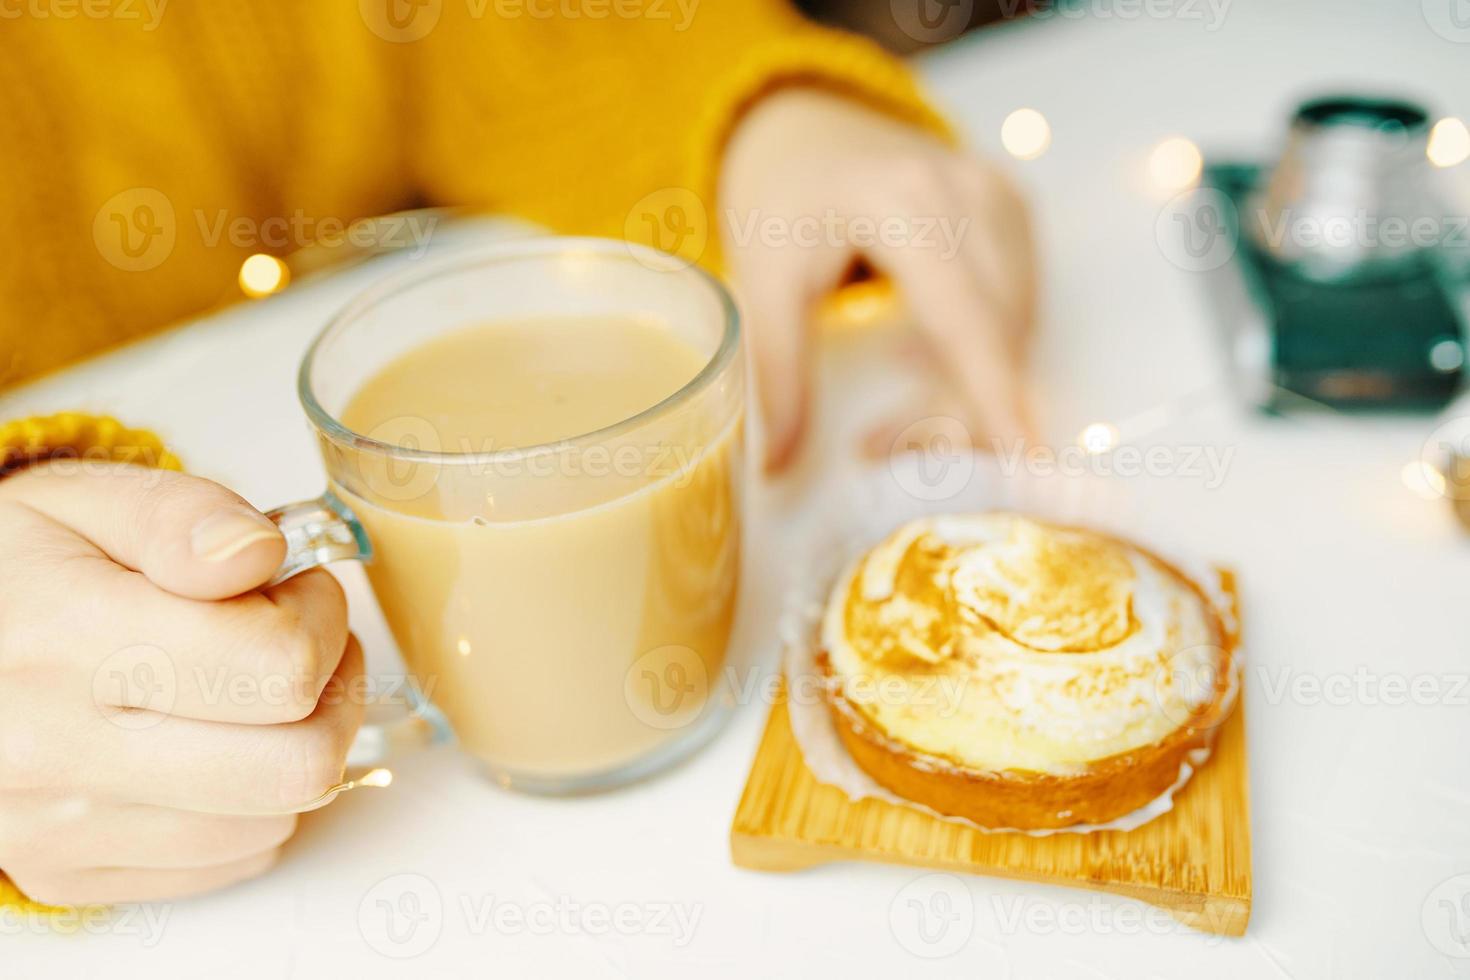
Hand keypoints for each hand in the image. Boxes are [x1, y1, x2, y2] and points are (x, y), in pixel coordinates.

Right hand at [0, 463, 361, 905]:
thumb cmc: (16, 570)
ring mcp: (59, 827)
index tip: (299, 590)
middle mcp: (51, 750)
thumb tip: (259, 556)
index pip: (279, 667)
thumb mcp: (87, 502)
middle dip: (331, 694)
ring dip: (296, 748)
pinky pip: (230, 859)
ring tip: (254, 689)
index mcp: (64, 640)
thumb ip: (183, 516)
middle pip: (295, 765)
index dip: (320, 618)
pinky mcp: (68, 873)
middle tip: (303, 645)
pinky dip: (250, 803)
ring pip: (274, 819)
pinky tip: (213, 742)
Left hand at [719, 88, 1036, 471]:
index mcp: (906, 202)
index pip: (967, 318)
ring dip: (964, 389)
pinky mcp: (1014, 213)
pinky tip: (917, 356)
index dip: (995, 395)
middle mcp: (970, 191)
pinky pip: (1016, 306)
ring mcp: (1001, 198)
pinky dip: (978, 353)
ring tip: (885, 418)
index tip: (1025, 459)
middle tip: (876, 448)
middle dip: (953, 410)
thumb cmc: (781, 198)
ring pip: (1015, 327)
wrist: (806, 129)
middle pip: (996, 333)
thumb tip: (775, 466)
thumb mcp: (761, 280)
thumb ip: (777, 372)